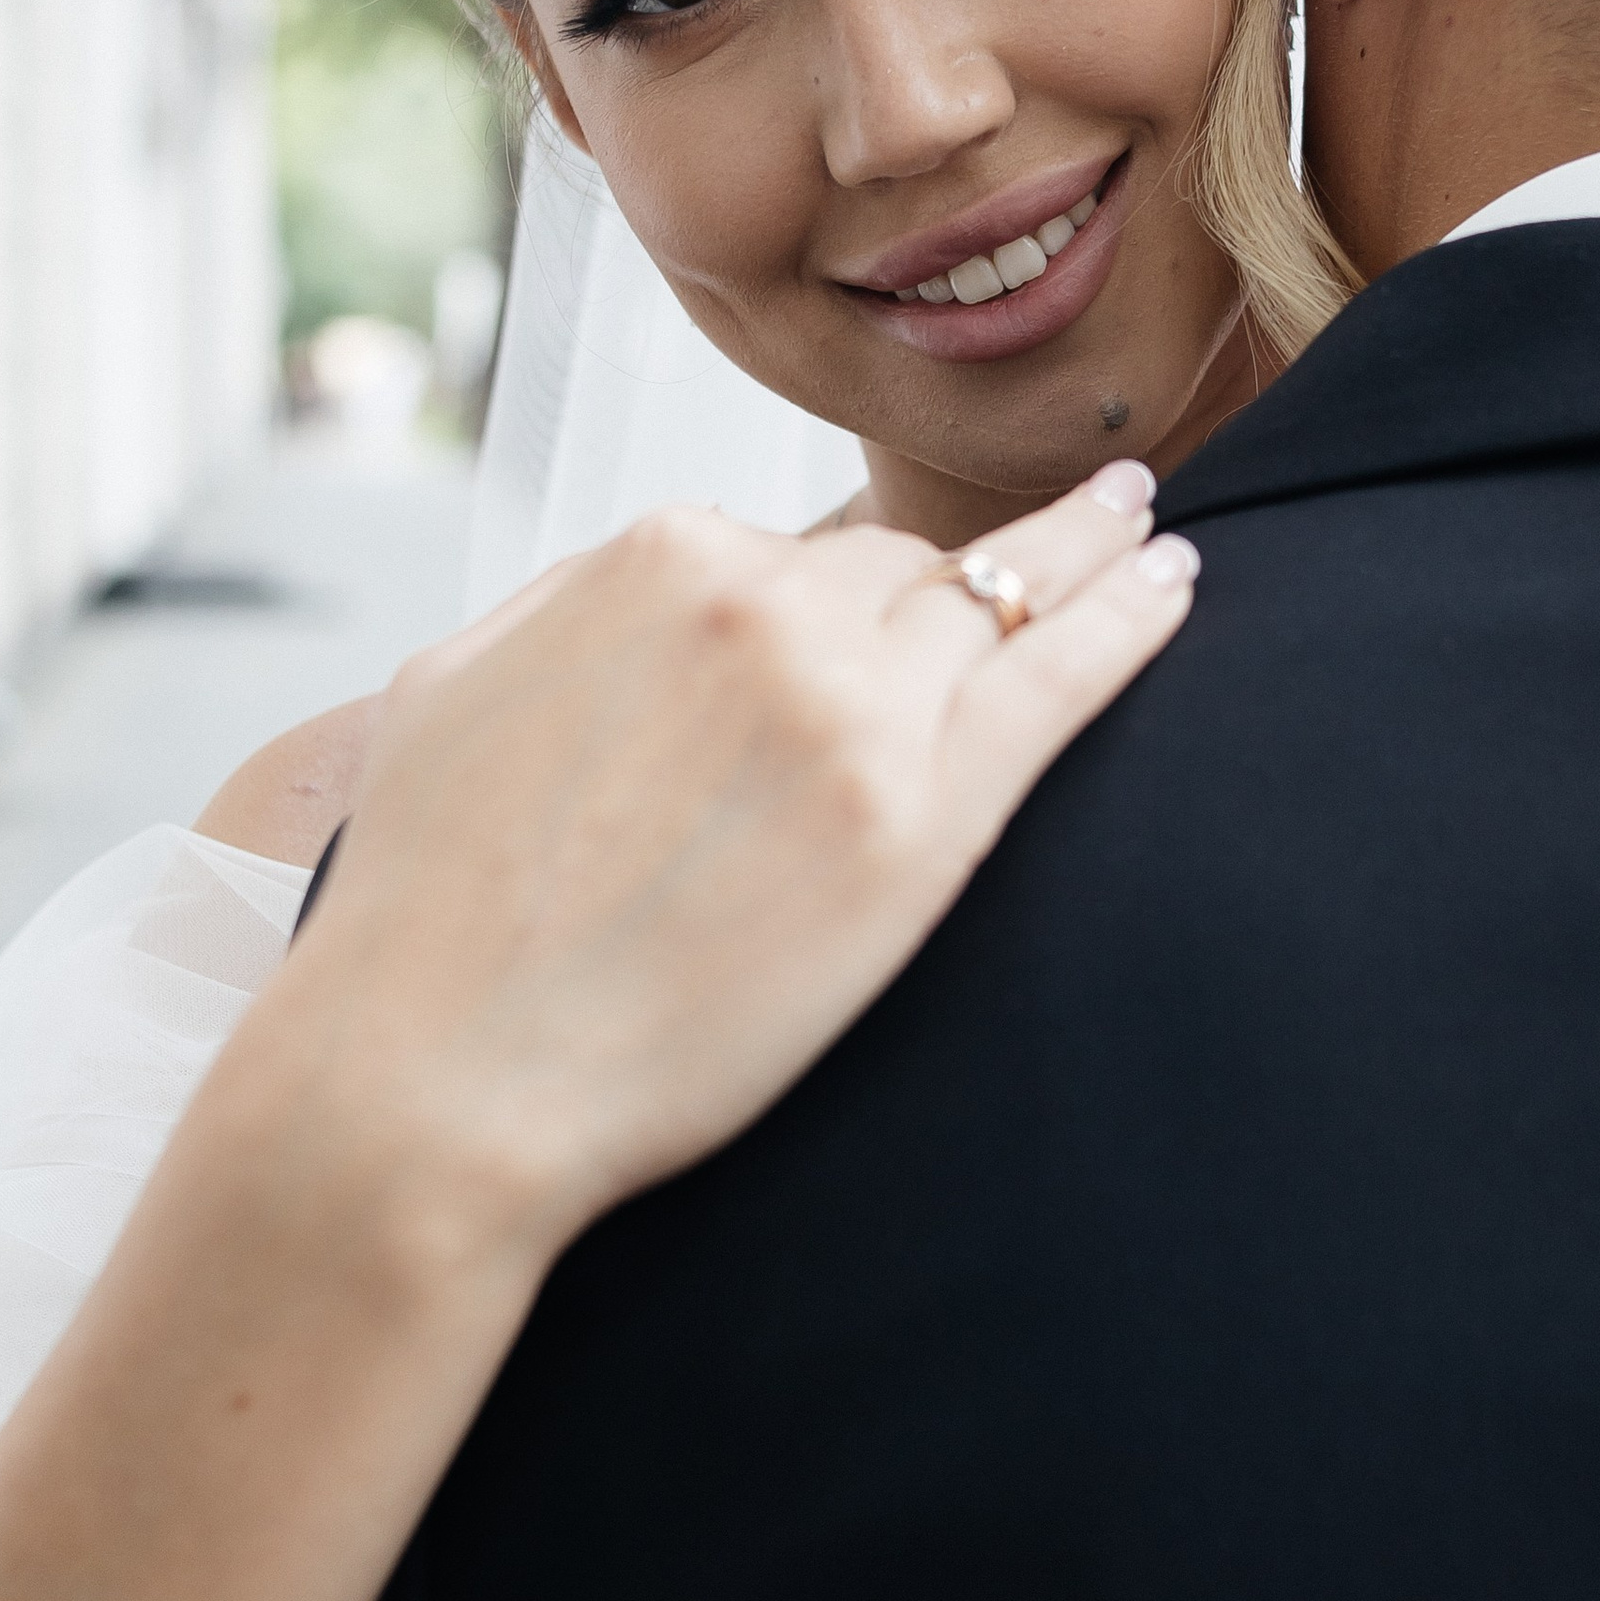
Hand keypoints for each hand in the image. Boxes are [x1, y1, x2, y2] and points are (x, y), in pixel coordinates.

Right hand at [231, 461, 1196, 1271]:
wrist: (434, 1076)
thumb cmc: (422, 911)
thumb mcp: (453, 684)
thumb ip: (566, 614)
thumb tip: (633, 595)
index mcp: (654, 559)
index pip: (787, 552)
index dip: (828, 599)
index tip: (871, 617)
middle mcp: (763, 605)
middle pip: (898, 571)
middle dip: (958, 574)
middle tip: (1074, 526)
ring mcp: (851, 708)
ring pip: (995, 600)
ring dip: (1086, 551)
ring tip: (1145, 525)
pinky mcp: (920, 821)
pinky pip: (1057, 681)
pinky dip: (1131, 619)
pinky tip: (1177, 582)